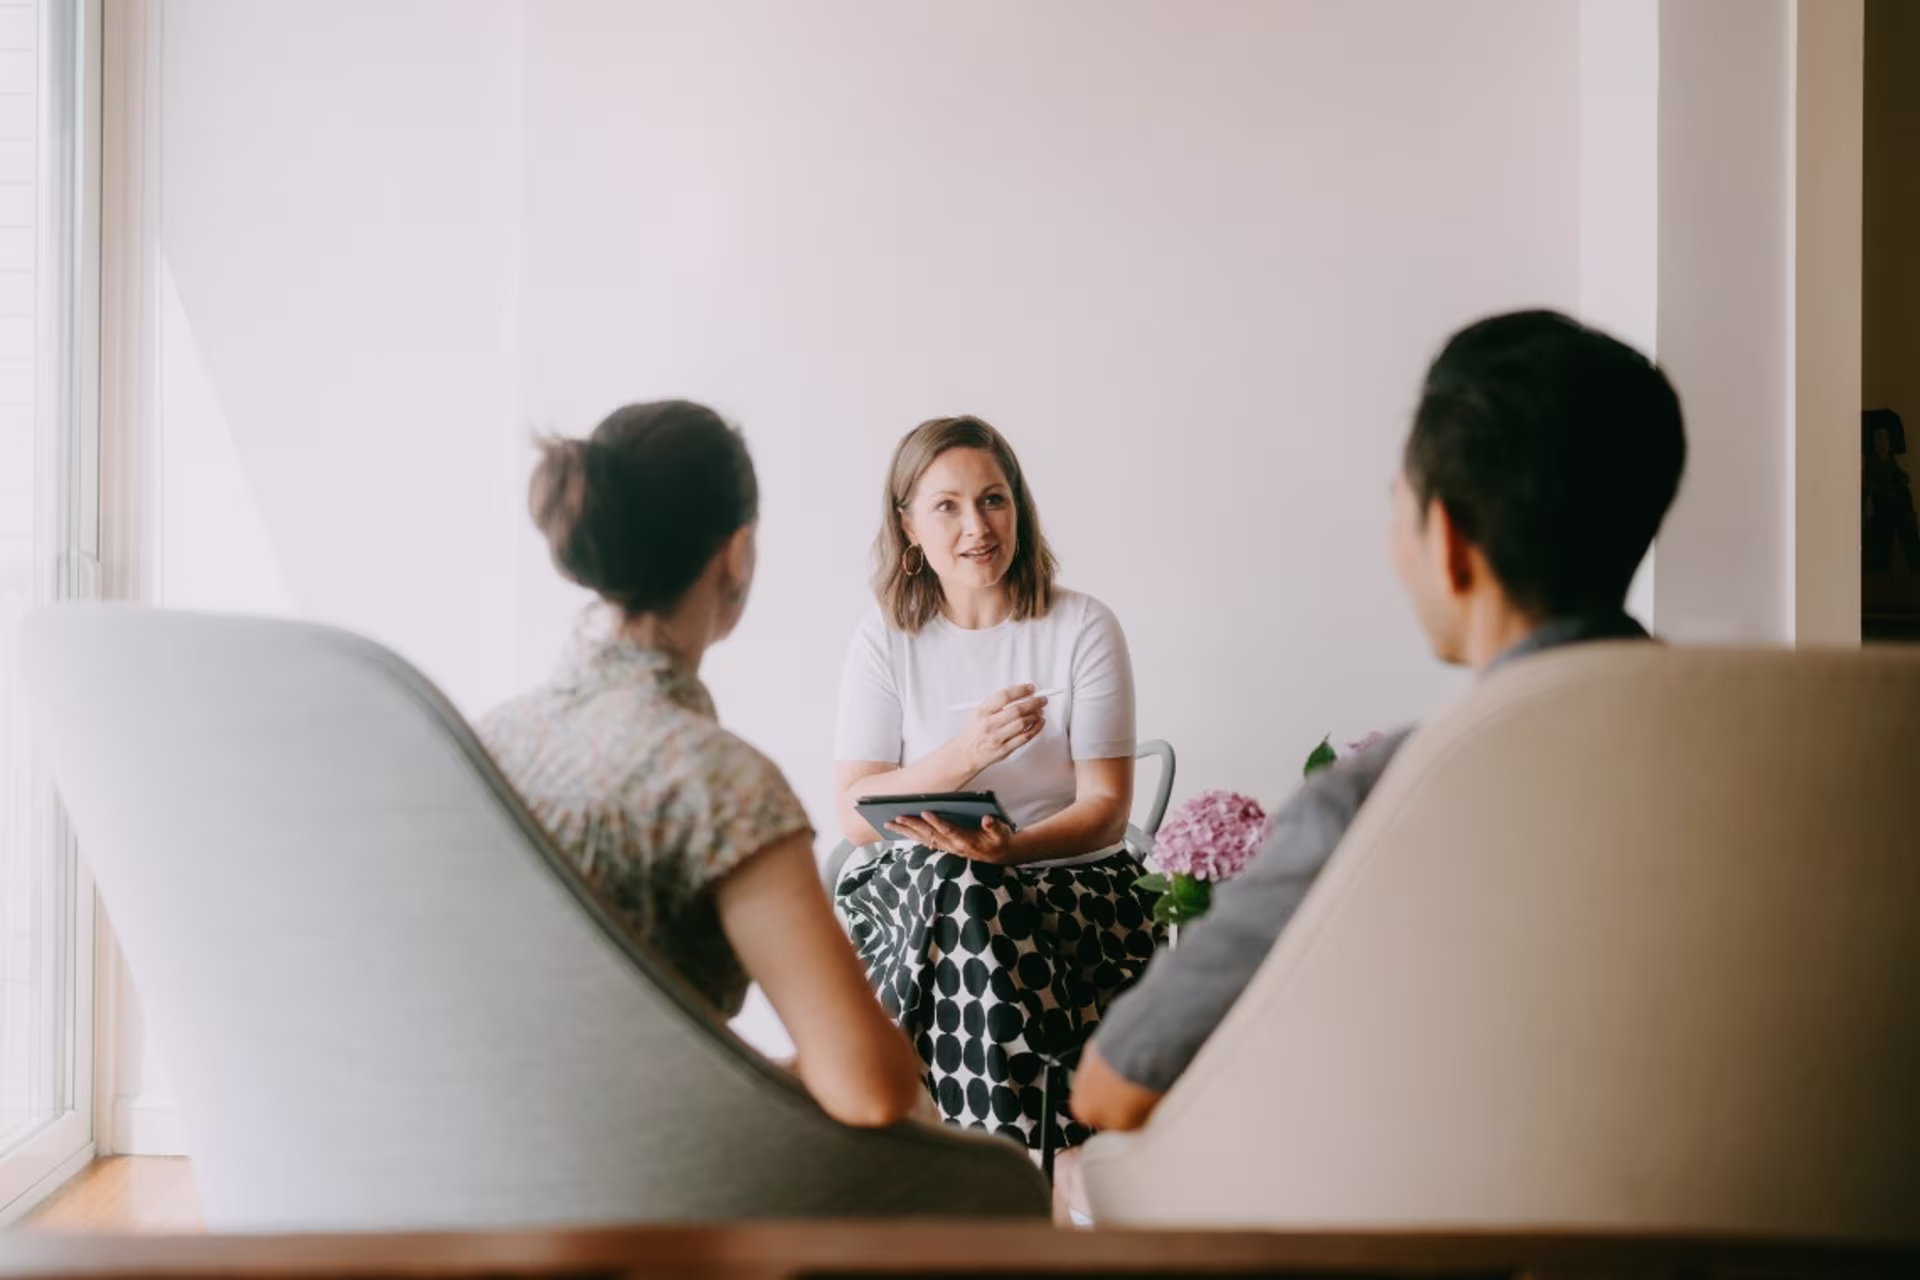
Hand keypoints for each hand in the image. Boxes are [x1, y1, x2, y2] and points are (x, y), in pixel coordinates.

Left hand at [885, 812, 1015, 863]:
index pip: (949, 830)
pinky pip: (924, 841)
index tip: (925, 812)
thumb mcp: (1001, 833)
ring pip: (923, 839)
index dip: (937, 822)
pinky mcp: (944, 848)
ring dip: (906, 832)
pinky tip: (900, 830)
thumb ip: (994, 827)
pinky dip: (911, 835)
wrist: (999, 854)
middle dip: (912, 826)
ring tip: (889, 824)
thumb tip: (988, 819)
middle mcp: (953, 846)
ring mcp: (947, 848)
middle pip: (930, 835)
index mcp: (966, 841)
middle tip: (896, 817)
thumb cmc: (999, 840)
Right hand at [955, 684, 1047, 774]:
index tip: (1031, 688)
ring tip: (1040, 710)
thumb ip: (996, 702)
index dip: (1021, 690)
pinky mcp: (1005, 749)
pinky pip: (1025, 737)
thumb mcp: (978, 712)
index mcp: (982, 711)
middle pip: (1017, 709)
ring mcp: (998, 737)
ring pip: (1023, 723)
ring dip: (1036, 715)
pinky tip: (1040, 722)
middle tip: (1042, 699)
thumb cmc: (974, 732)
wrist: (967, 754)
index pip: (1005, 696)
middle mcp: (990, 724)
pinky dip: (1036, 728)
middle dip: (1034, 702)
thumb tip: (1019, 692)